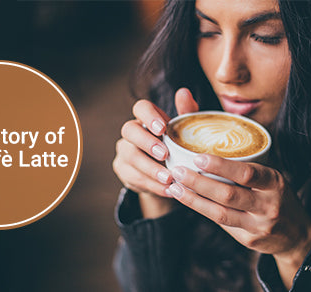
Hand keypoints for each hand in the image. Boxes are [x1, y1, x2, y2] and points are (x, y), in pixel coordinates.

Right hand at [113, 88, 198, 216]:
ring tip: (169, 178)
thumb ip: (187, 113)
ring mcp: (124, 151)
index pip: (140, 107)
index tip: (162, 128)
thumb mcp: (186, 131)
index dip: (148, 116)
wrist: (168, 173)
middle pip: (129, 130)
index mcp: (146, 118)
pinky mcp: (123, 170)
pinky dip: (153, 185)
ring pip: (130, 156)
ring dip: (151, 169)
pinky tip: (168, 190)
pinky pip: (133, 178)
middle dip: (146, 142)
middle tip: (165, 155)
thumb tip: (183, 92)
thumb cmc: (177, 146)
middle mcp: (131, 132)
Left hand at [166, 154, 310, 286]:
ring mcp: (259, 225)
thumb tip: (208, 155)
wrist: (298, 235)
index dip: (221, 166)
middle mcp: (268, 205)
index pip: (246, 173)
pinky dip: (203, 210)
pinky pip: (222, 223)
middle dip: (199, 182)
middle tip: (178, 171)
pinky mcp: (249, 240)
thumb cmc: (278, 197)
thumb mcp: (273, 178)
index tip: (198, 157)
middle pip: (228, 194)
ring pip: (220, 213)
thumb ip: (247, 168)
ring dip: (194, 200)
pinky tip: (188, 200)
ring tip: (174, 187)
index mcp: (275, 182)